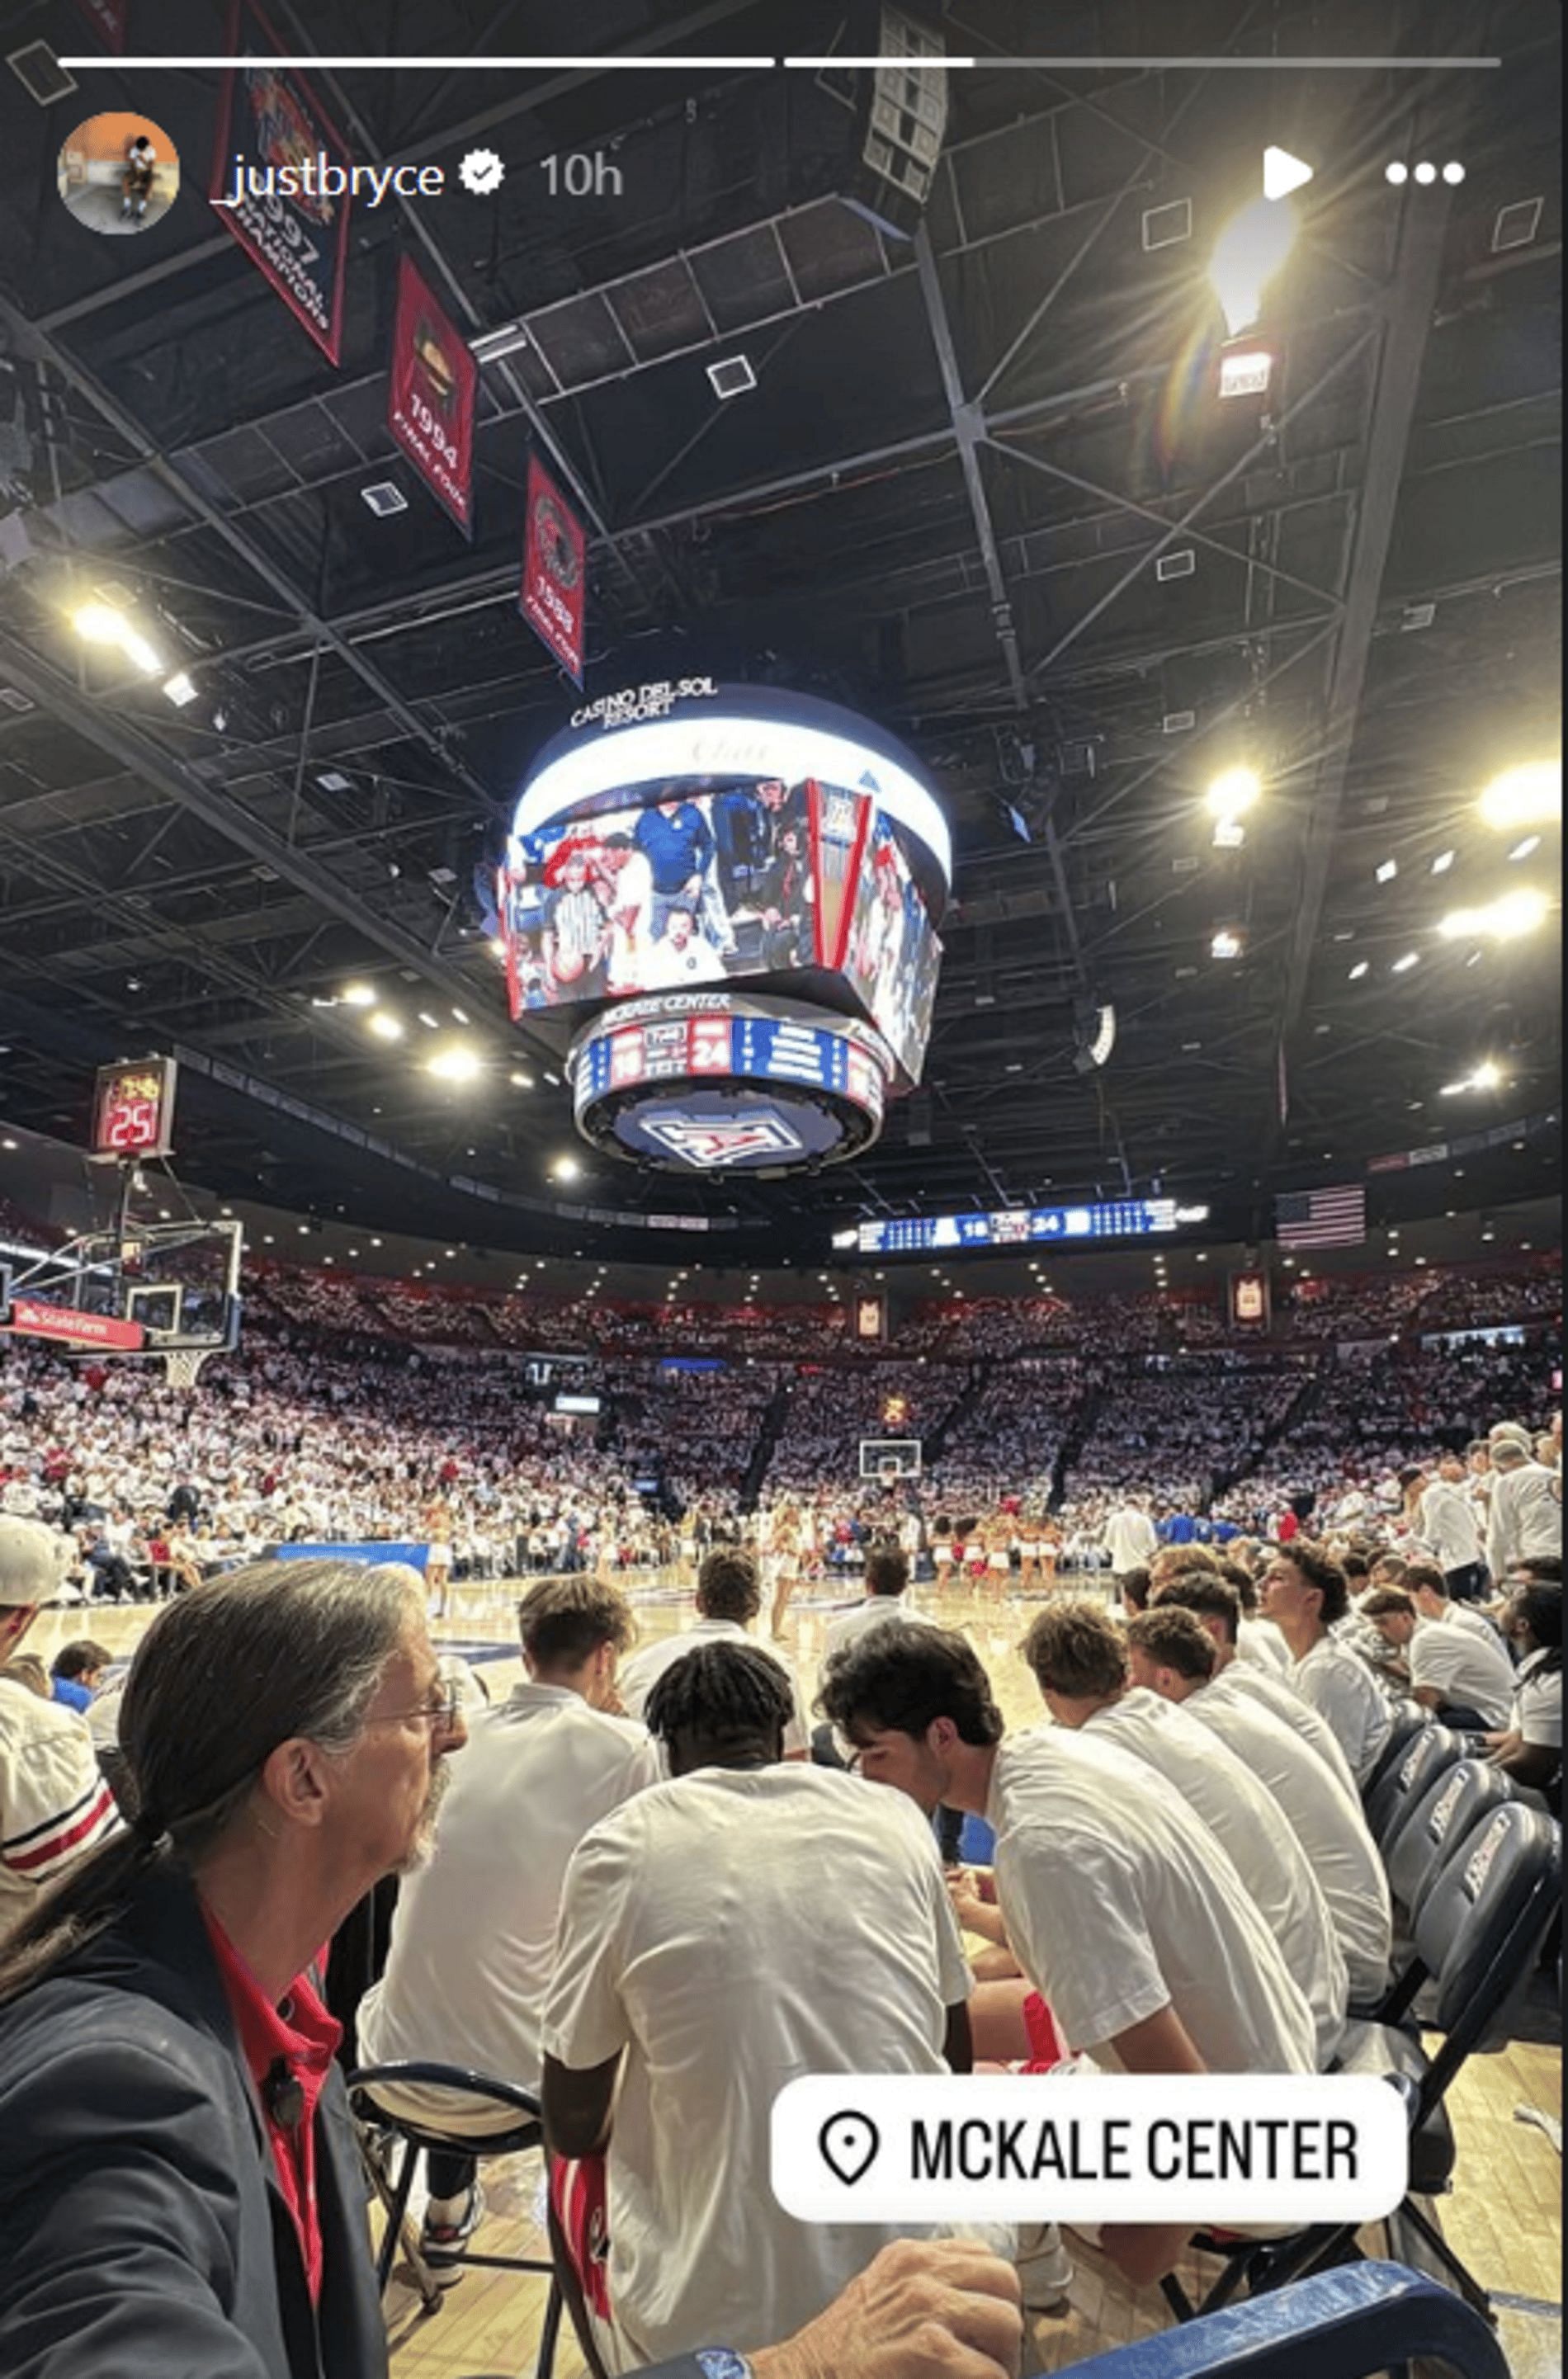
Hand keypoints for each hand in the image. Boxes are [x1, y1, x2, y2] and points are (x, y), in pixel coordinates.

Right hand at [751, 2239, 1022, 2378]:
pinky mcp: (927, 2347)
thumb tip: (977, 2316)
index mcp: (910, 2257)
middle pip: (1005, 2281)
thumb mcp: (883, 2301)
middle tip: (990, 2362)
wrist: (807, 2378)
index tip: (985, 2333)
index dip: (993, 2299)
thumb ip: (927, 2292)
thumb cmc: (843, 2354)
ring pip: (1006, 2320)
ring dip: (1002, 2360)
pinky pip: (988, 2368)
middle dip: (1005, 2328)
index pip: (985, 2257)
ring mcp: (924, 2304)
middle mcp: (920, 2270)